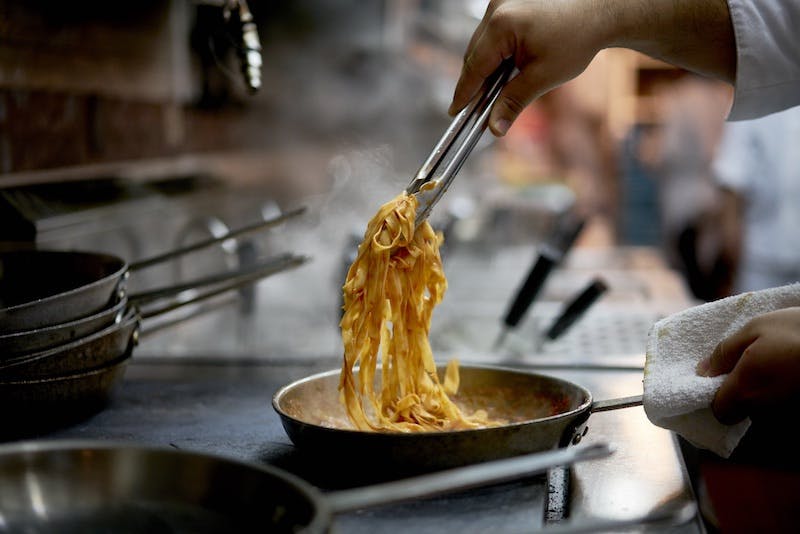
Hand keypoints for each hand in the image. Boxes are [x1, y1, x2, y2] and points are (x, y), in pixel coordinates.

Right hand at [449, 0, 734, 136]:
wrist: (602, 9)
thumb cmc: (577, 40)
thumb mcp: (543, 77)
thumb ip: (513, 102)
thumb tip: (494, 129)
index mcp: (501, 26)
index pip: (473, 67)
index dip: (463, 93)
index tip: (454, 113)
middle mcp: (496, 9)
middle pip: (474, 55)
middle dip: (474, 83)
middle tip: (474, 110)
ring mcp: (501, 2)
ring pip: (482, 44)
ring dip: (484, 68)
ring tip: (491, 93)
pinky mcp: (508, 1)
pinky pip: (492, 33)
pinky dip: (494, 53)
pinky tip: (503, 69)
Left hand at [696, 307, 799, 423]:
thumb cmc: (796, 331)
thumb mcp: (754, 329)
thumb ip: (724, 353)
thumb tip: (702, 371)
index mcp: (746, 389)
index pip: (719, 411)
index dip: (713, 395)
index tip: (718, 376)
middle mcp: (765, 407)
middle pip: (738, 412)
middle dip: (735, 394)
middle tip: (743, 366)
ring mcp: (785, 410)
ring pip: (759, 409)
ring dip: (756, 392)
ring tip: (767, 364)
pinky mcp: (796, 408)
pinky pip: (777, 406)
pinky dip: (774, 392)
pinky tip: (782, 371)